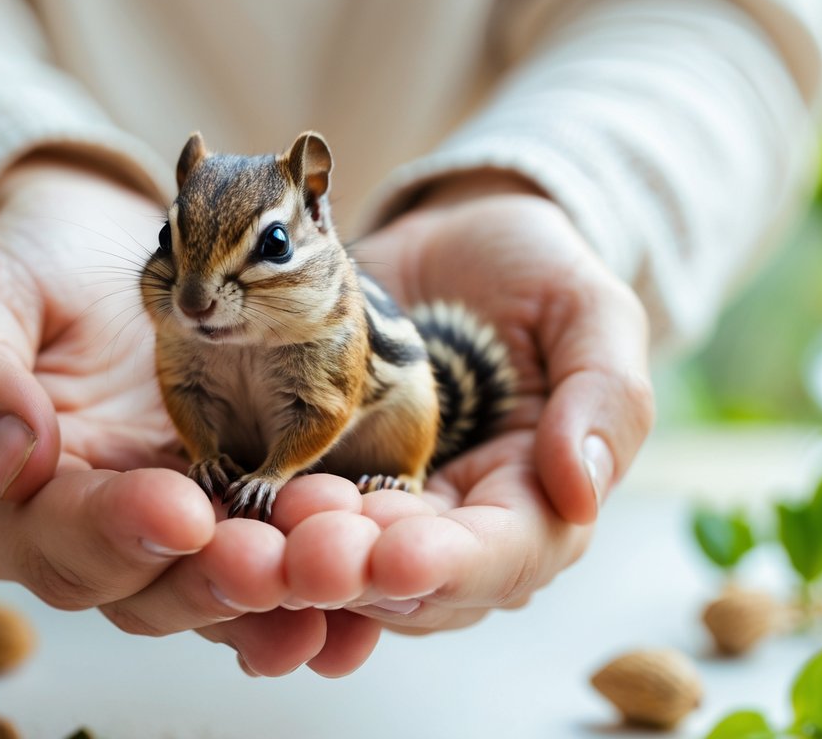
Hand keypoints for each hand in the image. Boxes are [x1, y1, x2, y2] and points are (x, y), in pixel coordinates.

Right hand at [0, 159, 380, 675]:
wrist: (106, 247)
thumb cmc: (34, 265)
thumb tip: (7, 462)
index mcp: (10, 505)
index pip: (57, 543)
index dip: (115, 536)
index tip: (179, 510)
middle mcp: (90, 538)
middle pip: (145, 593)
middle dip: (211, 581)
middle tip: (271, 557)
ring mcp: (168, 530)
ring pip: (217, 592)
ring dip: (276, 593)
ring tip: (334, 565)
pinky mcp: (232, 510)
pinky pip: (270, 559)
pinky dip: (314, 579)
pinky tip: (361, 581)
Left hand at [292, 173, 655, 631]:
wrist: (449, 240)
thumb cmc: (533, 272)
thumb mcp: (590, 313)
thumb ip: (605, 396)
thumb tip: (582, 492)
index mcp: (533, 501)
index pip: (501, 556)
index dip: (450, 565)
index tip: (398, 554)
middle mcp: (453, 525)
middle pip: (406, 580)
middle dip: (351, 573)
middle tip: (299, 555)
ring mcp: (380, 507)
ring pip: (338, 564)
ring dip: (291, 564)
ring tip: (248, 543)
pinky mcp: (320, 476)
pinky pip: (284, 520)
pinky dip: (254, 526)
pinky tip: (217, 515)